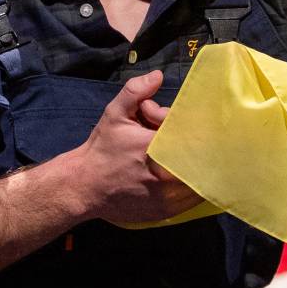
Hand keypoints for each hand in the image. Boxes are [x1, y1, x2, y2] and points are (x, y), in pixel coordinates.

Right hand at [69, 71, 201, 225]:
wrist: (85, 186)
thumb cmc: (102, 148)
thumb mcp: (115, 114)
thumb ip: (136, 92)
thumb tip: (158, 76)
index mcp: (155, 148)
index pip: (191, 133)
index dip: (192, 126)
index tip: (190, 123)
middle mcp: (164, 176)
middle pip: (201, 157)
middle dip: (198, 146)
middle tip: (193, 140)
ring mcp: (167, 198)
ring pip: (201, 180)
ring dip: (200, 167)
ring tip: (191, 156)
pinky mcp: (167, 212)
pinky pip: (194, 198)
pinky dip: (195, 186)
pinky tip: (187, 175)